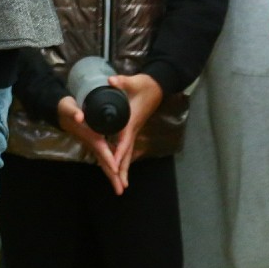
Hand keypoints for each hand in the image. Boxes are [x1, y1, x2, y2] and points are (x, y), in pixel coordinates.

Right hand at [56, 96, 122, 193]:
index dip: (107, 158)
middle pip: (102, 161)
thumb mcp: (69, 108)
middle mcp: (91, 143)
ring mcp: (92, 144)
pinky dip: (111, 165)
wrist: (60, 112)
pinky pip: (104, 156)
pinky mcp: (94, 142)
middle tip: (120, 190)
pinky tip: (119, 171)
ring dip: (112, 174)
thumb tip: (79, 117)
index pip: (100, 148)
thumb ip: (74, 112)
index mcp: (89, 135)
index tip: (116, 170)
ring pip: (103, 161)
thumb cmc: (66, 109)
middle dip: (111, 175)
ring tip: (120, 187)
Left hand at [106, 73, 163, 193]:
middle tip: (120, 186)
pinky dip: (123, 158)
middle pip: (127, 154)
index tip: (114, 166)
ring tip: (121, 183)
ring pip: (128, 153)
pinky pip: (127, 148)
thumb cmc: (145, 85)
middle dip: (123, 170)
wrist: (158, 85)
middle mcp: (132, 130)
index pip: (124, 141)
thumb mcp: (133, 82)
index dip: (119, 153)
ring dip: (124, 168)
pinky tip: (119, 165)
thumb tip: (111, 80)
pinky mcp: (133, 129)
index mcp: (130, 122)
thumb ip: (121, 82)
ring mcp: (134, 131)